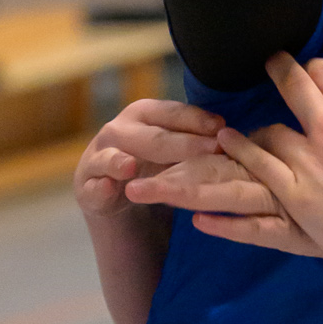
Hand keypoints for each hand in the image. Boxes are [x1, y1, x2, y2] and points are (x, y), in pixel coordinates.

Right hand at [75, 98, 236, 224]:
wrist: (121, 209)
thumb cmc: (155, 173)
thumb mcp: (177, 156)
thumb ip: (197, 142)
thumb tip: (236, 135)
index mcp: (143, 116)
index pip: (173, 114)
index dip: (197, 120)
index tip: (224, 128)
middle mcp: (118, 131)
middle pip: (150, 136)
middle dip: (181, 144)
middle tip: (209, 150)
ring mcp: (98, 158)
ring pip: (113, 156)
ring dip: (121, 161)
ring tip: (132, 166)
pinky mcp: (86, 187)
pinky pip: (92, 187)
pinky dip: (99, 188)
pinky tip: (108, 189)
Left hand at [189, 51, 322, 291]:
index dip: (316, 68)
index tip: (310, 70)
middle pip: (295, 87)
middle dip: (280, 69)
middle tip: (271, 63)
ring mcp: (308, 164)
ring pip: (270, 131)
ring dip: (257, 127)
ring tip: (242, 123)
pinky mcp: (294, 195)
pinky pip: (258, 168)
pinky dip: (240, 152)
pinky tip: (226, 143)